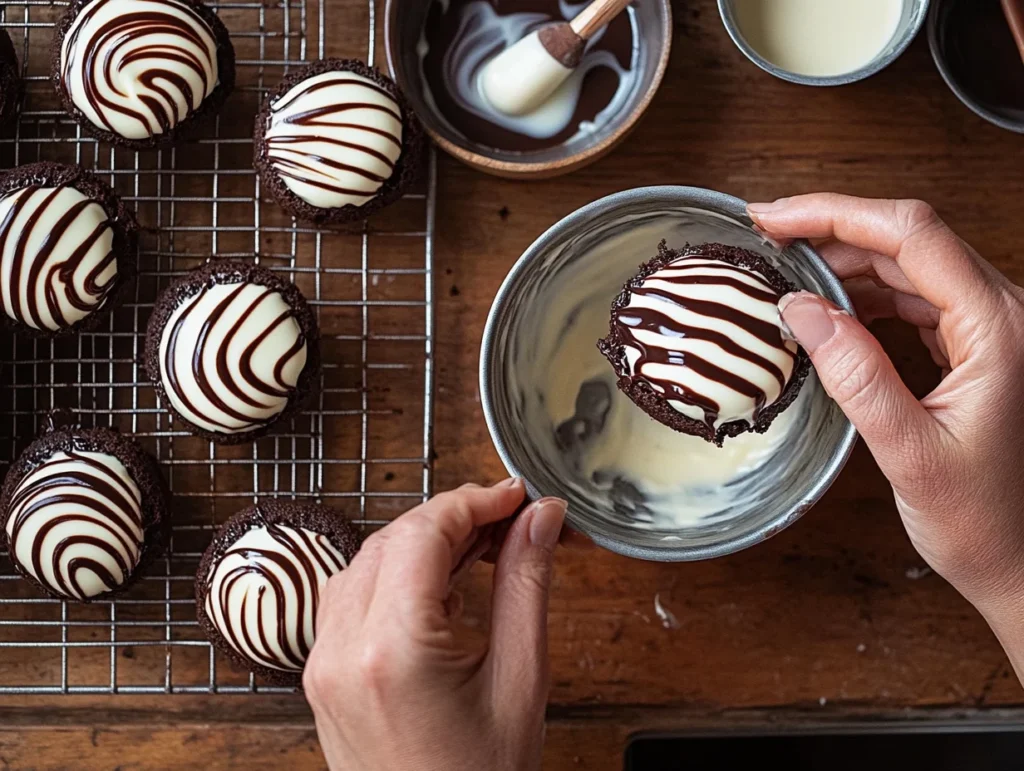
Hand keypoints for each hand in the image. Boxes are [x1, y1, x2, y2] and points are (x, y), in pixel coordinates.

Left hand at [303, 479, 567, 770]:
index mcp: (393, 650)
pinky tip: (440, 589)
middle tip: (510, 521)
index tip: (516, 496)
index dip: (474, 501)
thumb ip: (526, 585)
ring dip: (422, 542)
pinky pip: (350, 596)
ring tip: (482, 551)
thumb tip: (540, 520)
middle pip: (392, 539)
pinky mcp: (322, 674)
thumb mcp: (520, 679)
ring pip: (366, 560)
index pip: (423, 533)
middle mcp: (342, 650)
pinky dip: (395, 575)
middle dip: (452, 517)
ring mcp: (323, 664)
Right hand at [748, 194, 1023, 676]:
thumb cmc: (980, 520)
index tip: (774, 220)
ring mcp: (991, 326)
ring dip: (844, 261)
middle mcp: (1003, 313)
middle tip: (765, 238)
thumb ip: (856, 376)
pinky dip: (864, 293)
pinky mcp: (975, 344)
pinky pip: (914, 296)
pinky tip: (828, 308)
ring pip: (909, 263)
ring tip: (786, 272)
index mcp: (998, 328)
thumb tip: (799, 308)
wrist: (1021, 560)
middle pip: (909, 237)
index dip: (835, 215)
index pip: (911, 235)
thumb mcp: (907, 451)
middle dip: (832, 229)